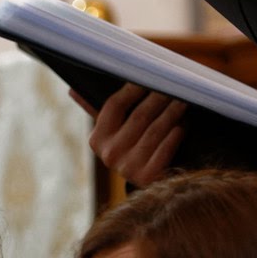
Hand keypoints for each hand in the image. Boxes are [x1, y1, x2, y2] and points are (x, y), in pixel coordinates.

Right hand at [71, 83, 186, 186]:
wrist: (149, 183)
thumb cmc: (133, 146)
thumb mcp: (114, 132)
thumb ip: (96, 110)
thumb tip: (72, 90)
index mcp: (97, 140)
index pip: (114, 106)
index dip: (133, 88)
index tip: (149, 74)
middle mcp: (109, 155)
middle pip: (139, 116)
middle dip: (159, 97)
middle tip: (175, 83)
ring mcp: (128, 168)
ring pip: (155, 130)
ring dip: (172, 112)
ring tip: (184, 99)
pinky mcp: (148, 177)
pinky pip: (165, 148)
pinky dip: (176, 134)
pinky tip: (184, 123)